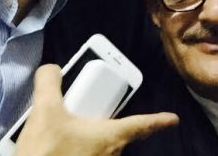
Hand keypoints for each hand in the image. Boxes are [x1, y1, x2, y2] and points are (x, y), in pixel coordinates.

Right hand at [15, 64, 178, 155]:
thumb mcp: (43, 111)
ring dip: (92, 141)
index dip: (158, 120)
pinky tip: (59, 149)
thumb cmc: (47, 152)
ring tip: (66, 133)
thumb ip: (49, 83)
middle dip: (109, 125)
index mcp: (109, 136)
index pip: (140, 124)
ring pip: (102, 150)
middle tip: (92, 115)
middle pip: (118, 136)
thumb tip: (51, 70)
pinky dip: (80, 151)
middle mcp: (109, 155)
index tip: (173, 119)